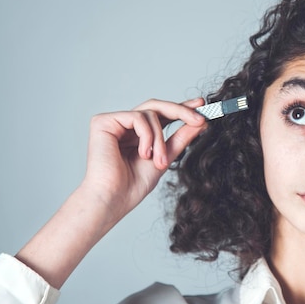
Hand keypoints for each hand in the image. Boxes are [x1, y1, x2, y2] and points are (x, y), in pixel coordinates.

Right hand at [16, 98, 206, 287]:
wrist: (114, 199)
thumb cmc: (133, 185)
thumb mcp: (165, 157)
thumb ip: (180, 138)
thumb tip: (200, 122)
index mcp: (138, 134)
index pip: (161, 114)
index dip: (181, 108)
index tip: (201, 104)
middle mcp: (125, 125)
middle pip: (156, 106)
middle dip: (181, 111)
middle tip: (199, 120)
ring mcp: (114, 122)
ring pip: (150, 113)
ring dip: (160, 138)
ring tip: (159, 161)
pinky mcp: (103, 122)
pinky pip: (137, 117)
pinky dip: (147, 136)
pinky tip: (143, 154)